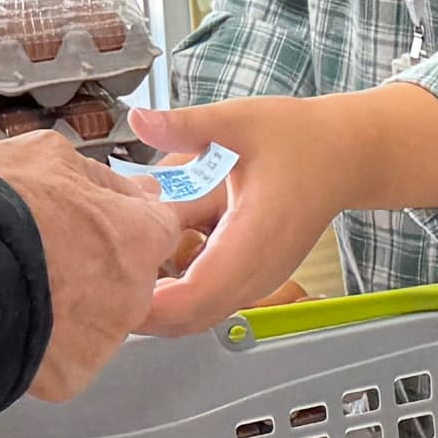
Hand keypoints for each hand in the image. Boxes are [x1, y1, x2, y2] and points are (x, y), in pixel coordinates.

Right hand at [0, 128, 201, 398]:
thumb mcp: (46, 157)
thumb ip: (96, 175)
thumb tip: (125, 185)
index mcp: (138, 235)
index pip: (158, 228)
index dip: (125, 222)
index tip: (97, 220)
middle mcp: (135, 292)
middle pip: (128, 280)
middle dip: (97, 268)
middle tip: (46, 253)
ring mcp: (104, 340)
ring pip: (97, 322)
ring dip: (69, 307)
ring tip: (20, 288)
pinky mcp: (70, 375)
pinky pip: (64, 358)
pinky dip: (43, 344)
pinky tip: (11, 322)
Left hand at [135, 85, 437, 338]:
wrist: (346, 156)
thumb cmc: (298, 139)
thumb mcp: (239, 121)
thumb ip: (187, 125)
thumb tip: (139, 117)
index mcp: (254, 237)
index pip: (196, 294)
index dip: (149, 302)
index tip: (106, 286)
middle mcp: (257, 271)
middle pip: (190, 320)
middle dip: (140, 312)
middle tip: (91, 283)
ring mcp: (258, 282)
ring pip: (197, 320)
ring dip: (156, 309)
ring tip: (111, 277)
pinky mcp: (254, 282)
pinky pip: (208, 307)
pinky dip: (174, 301)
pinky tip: (146, 271)